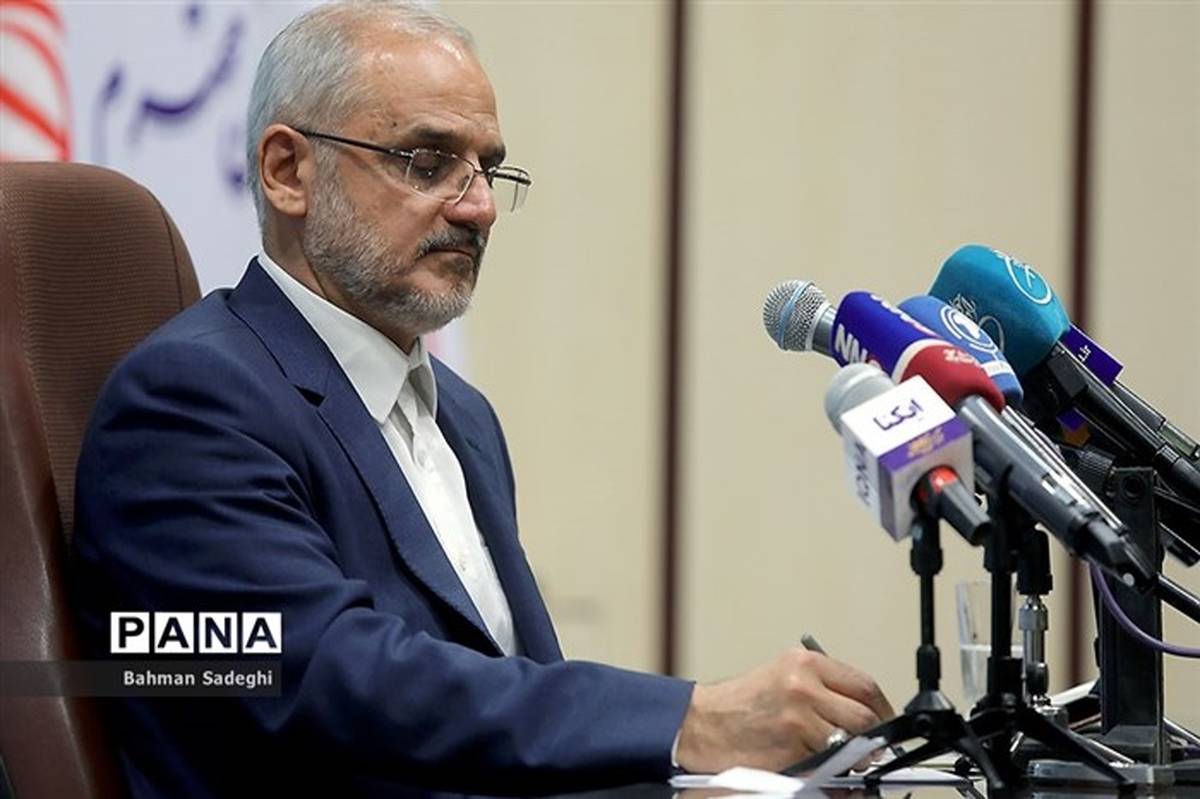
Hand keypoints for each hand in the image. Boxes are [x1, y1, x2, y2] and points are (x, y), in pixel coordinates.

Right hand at [674, 647, 893, 773]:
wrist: (701, 724)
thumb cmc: (741, 704)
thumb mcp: (784, 678)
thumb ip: (823, 689)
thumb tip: (864, 714)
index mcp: (805, 663)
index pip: (864, 685)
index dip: (882, 710)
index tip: (883, 724)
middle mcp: (804, 685)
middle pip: (864, 716)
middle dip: (872, 738)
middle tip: (868, 750)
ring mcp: (798, 718)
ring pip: (850, 744)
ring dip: (852, 759)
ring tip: (840, 762)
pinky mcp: (791, 748)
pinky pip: (827, 766)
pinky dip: (830, 774)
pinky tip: (818, 771)